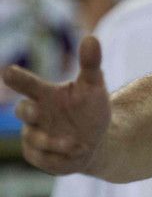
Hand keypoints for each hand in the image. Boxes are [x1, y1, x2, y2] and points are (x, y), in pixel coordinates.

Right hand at [3, 37, 110, 174]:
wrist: (96, 140)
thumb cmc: (89, 109)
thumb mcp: (94, 86)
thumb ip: (91, 64)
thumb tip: (91, 38)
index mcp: (45, 94)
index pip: (28, 84)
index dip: (18, 79)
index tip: (9, 71)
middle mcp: (35, 114)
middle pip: (23, 110)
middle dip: (28, 111)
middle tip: (35, 110)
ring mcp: (33, 135)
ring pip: (35, 138)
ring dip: (54, 141)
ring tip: (76, 143)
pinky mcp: (38, 156)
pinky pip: (44, 158)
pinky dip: (61, 156)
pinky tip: (76, 152)